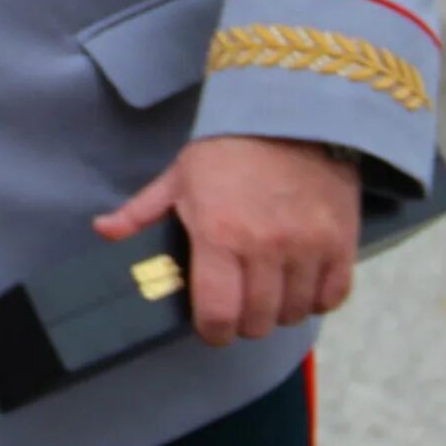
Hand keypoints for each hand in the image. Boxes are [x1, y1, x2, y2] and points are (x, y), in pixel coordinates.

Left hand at [95, 136, 363, 345]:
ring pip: (295, 312)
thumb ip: (141, 212)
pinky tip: (300, 283)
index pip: (218, 314)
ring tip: (268, 292)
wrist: (292, 114)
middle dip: (243, 322)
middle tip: (238, 307)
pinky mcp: (342, 244)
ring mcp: (309, 248)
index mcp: (219, 236)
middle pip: (258, 321)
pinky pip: (333, 296)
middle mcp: (266, 249)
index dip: (213, 331)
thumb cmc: (228, 148)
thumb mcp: (178, 177)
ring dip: (279, 310)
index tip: (211, 327)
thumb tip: (103, 231)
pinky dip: (316, 298)